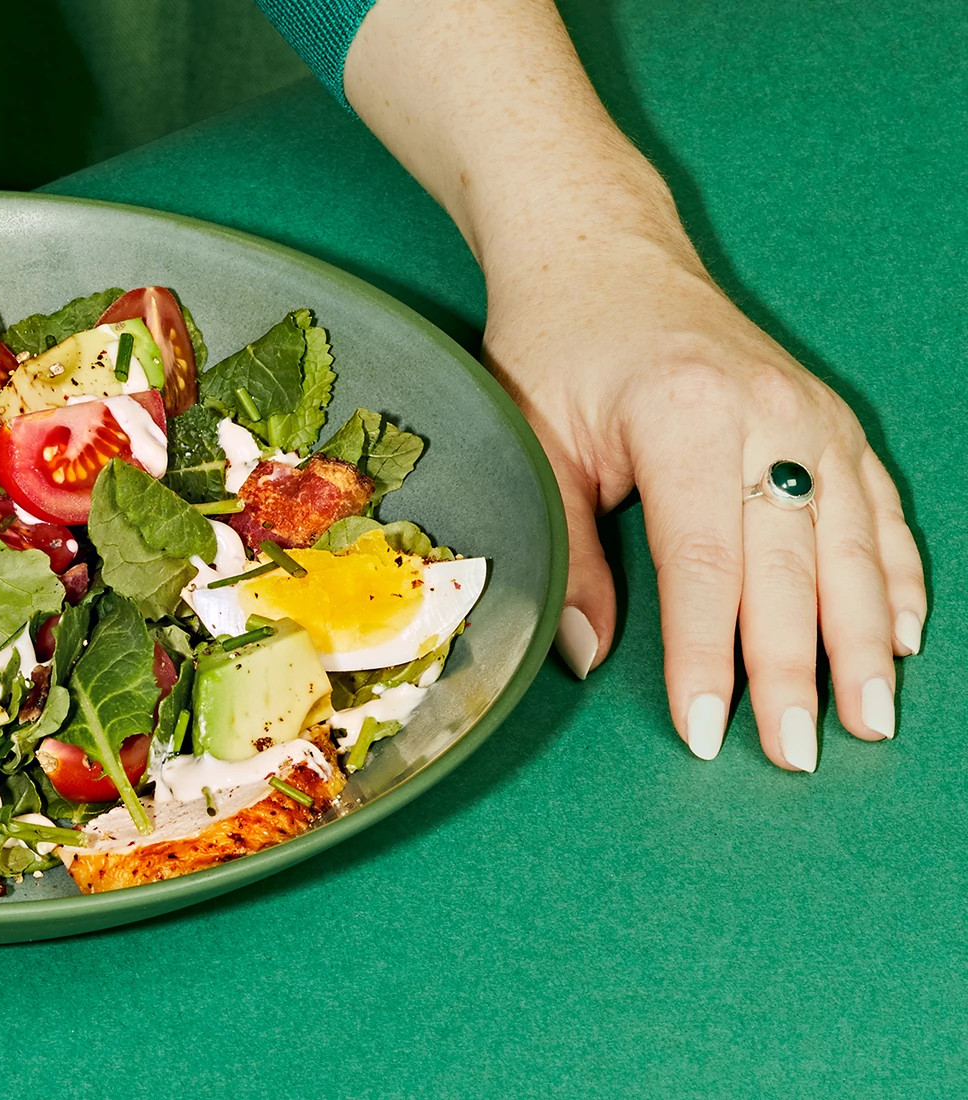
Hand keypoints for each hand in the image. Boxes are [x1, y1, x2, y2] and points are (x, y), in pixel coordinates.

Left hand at [483, 233, 925, 767]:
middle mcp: (768, 413)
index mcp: (686, 414)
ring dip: (864, 640)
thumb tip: (587, 653)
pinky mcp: (830, 419)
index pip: (706, 564)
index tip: (706, 731)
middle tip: (801, 754)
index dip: (709, 656)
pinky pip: (877, 509)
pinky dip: (893, 576)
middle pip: (791, 566)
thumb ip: (564, 548)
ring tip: (870, 720)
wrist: (603, 255)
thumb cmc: (556, 345)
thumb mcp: (533, 440)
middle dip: (797, 670)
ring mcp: (811, 414)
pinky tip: (902, 636)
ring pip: (851, 545)